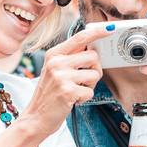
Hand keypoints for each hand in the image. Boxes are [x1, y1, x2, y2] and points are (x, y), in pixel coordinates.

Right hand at [20, 26, 105, 140]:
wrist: (36, 117)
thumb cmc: (48, 95)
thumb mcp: (54, 70)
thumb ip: (70, 57)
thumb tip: (93, 48)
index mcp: (54, 54)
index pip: (80, 38)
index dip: (97, 32)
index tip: (110, 29)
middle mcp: (56, 63)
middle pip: (93, 56)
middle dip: (94, 69)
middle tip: (84, 80)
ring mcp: (61, 77)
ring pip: (95, 74)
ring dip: (90, 86)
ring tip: (76, 90)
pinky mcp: (68, 92)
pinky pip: (90, 91)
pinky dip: (85, 98)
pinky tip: (73, 100)